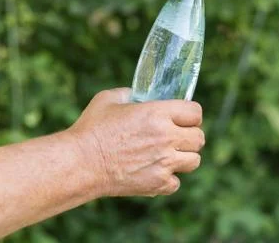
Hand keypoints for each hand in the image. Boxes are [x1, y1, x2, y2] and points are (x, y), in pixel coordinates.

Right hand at [68, 88, 204, 196]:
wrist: (80, 163)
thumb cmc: (91, 129)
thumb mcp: (109, 99)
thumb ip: (130, 94)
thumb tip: (139, 95)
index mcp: (158, 113)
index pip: (196, 112)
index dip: (191, 114)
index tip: (183, 118)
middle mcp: (166, 138)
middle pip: (199, 138)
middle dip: (190, 136)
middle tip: (177, 137)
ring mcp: (164, 163)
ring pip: (194, 161)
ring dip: (184, 158)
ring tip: (169, 156)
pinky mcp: (157, 184)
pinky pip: (176, 183)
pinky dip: (168, 180)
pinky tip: (155, 172)